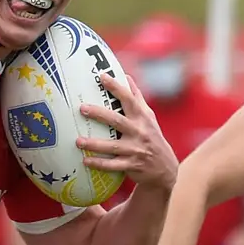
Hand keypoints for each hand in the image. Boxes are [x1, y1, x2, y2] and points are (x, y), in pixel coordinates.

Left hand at [77, 73, 179, 190]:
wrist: (165, 167)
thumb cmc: (152, 137)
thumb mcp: (148, 117)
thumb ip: (137, 98)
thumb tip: (126, 77)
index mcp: (142, 118)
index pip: (129, 99)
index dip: (116, 87)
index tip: (102, 77)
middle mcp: (139, 132)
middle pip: (117, 121)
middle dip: (99, 114)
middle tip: (82, 108)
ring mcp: (136, 150)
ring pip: (112, 146)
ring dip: (94, 144)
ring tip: (78, 141)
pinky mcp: (132, 165)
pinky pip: (113, 165)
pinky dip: (99, 164)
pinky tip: (85, 160)